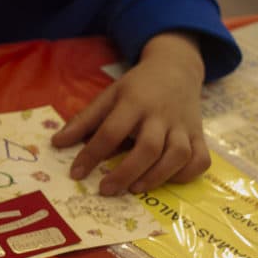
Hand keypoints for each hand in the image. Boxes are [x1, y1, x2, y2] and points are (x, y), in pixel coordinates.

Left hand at [51, 32, 210, 194]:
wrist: (176, 68)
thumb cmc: (137, 87)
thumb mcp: (108, 96)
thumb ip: (84, 120)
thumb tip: (56, 143)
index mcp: (134, 102)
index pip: (111, 131)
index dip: (92, 155)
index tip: (76, 174)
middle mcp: (161, 115)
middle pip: (148, 148)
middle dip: (126, 172)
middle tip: (106, 190)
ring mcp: (184, 126)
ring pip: (177, 155)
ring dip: (156, 177)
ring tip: (134, 189)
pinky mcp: (200, 135)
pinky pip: (200, 159)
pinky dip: (186, 174)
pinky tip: (168, 181)